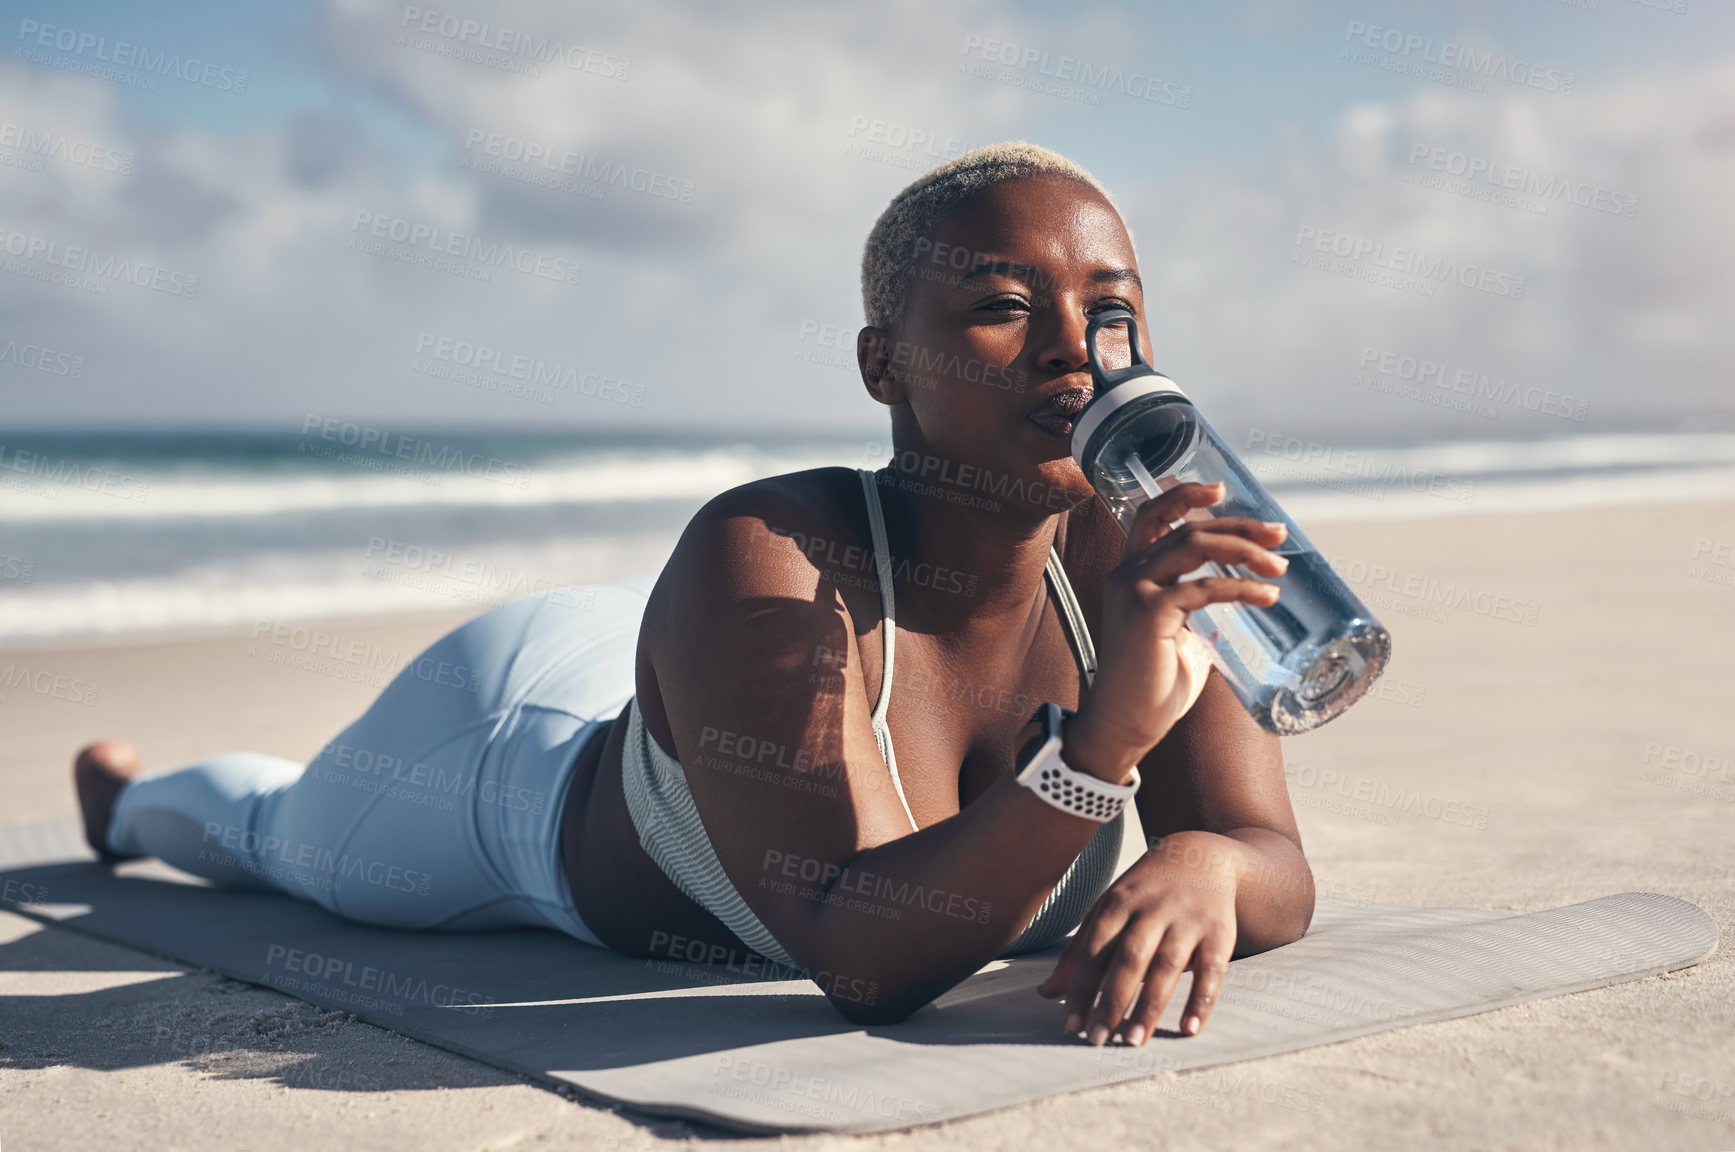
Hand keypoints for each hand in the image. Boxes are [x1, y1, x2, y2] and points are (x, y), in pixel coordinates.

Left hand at [1036, 831, 1237, 1044]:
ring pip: (1167, 966)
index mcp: (1118, 903)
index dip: (1081, 989)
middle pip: (1129, 959)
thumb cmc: (1143, 893)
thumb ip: (1079, 952)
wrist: (1200, 856)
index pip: (1095, 951)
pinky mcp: (1219, 933)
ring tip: (1134, 1041)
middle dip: (1112, 1001)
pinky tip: (1188, 1029)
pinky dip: (1201, 1000)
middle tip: (1097, 1040)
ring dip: (1150, 1005)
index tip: (1070, 1025)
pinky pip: (1212, 971)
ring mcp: (1187, 920)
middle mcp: (1152, 910)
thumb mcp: (1107, 909)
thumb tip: (1046, 993)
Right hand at [1063, 482, 1286, 780]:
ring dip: (1244, 550)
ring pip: (1194, 546)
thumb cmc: (1154, 685)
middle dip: (1238, 526)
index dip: (1184, 495)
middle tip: (1277, 534)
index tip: (1223, 489)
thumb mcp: (1180, 634)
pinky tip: (1266, 596)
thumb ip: (1198, 610)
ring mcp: (1135, 591)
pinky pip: (1203, 587)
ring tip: (1278, 568)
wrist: (1126, 724)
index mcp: (1132, 573)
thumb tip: (1242, 598)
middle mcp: (1128, 574)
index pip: (1152, 515)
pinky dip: (1240, 588)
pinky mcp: (1148, 614)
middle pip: (1187, 527)